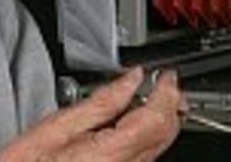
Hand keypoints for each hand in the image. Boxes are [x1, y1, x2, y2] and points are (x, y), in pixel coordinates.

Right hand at [0, 67, 183, 161]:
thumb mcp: (60, 123)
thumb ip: (103, 100)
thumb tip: (132, 79)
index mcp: (112, 153)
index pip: (156, 118)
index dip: (166, 92)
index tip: (166, 76)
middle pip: (165, 133)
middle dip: (170, 104)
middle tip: (163, 83)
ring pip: (159, 145)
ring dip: (160, 119)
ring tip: (145, 98)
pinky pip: (144, 155)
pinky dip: (146, 134)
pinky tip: (132, 122)